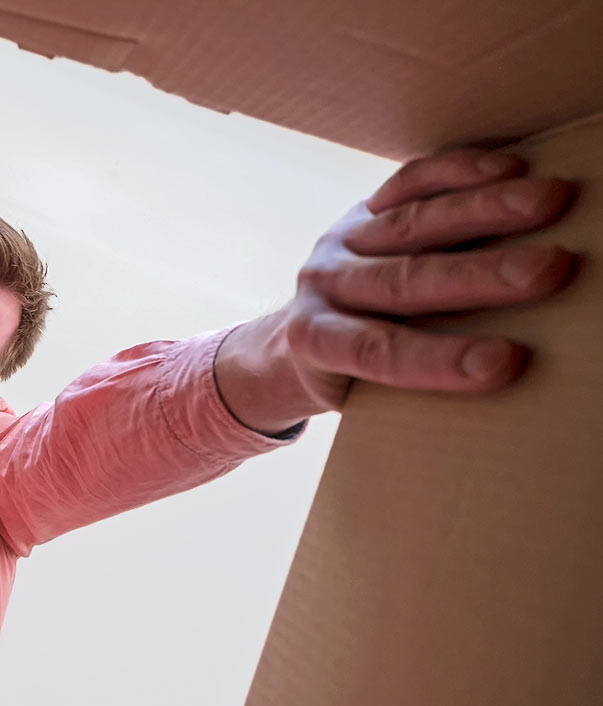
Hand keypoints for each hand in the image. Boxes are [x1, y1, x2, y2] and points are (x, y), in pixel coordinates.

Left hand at [215, 148, 580, 433]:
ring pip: (412, 223)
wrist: (294, 342)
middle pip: (403, 279)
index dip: (439, 358)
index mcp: (318, 343)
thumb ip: (412, 383)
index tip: (505, 363)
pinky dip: (459, 172)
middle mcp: (323, 289)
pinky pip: (408, 184)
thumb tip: (503, 383)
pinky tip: (512, 168)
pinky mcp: (361, 210)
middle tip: (551, 268)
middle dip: (480, 274)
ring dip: (486, 210)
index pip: (379, 353)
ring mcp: (340, 244)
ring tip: (550, 200)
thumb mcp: (364, 398)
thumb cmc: (350, 382)